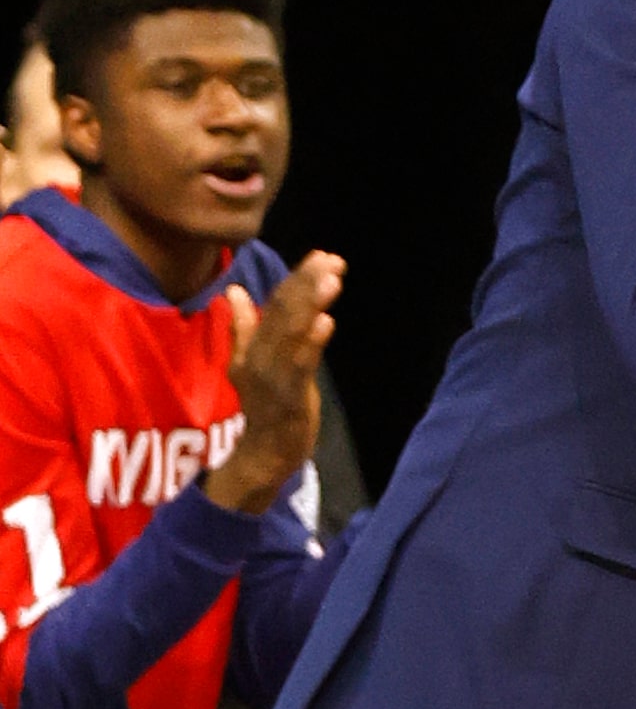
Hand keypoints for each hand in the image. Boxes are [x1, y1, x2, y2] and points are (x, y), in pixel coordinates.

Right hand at [203, 252, 344, 515]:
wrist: (263, 452)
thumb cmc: (265, 403)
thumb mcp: (249, 361)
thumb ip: (243, 326)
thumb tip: (232, 290)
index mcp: (253, 345)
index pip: (277, 304)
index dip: (298, 278)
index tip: (321, 255)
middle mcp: (258, 355)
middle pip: (283, 312)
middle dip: (307, 283)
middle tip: (330, 259)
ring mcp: (272, 376)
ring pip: (291, 334)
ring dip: (311, 305)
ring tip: (331, 281)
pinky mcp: (288, 397)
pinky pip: (299, 367)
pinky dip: (311, 344)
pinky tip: (326, 323)